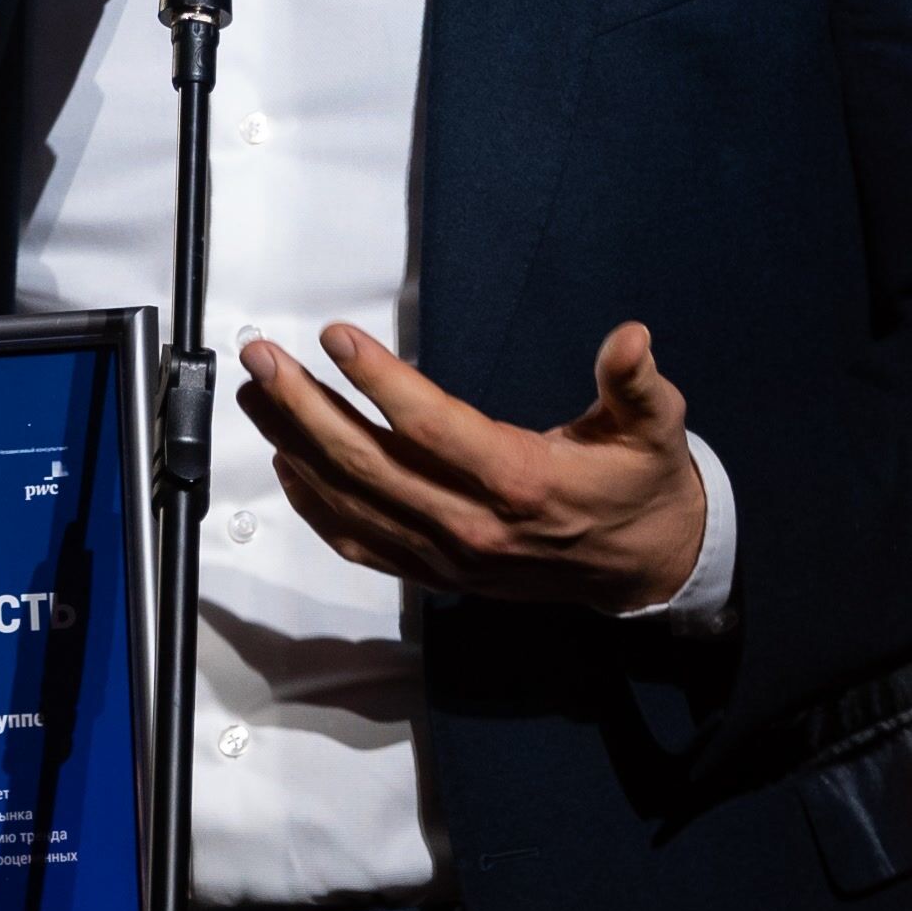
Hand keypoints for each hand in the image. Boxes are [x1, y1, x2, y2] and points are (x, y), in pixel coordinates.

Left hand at [238, 319, 705, 612]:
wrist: (642, 568)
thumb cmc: (640, 486)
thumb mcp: (655, 428)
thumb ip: (636, 383)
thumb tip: (632, 337)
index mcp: (523, 482)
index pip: (433, 429)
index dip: (380, 382)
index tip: (336, 338)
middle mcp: (474, 524)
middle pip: (371, 465)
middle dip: (305, 406)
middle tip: (263, 357)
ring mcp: (448, 555)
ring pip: (353, 502)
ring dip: (294, 446)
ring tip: (257, 394)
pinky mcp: (436, 572)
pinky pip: (360, 542)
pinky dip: (314, 505)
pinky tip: (286, 463)